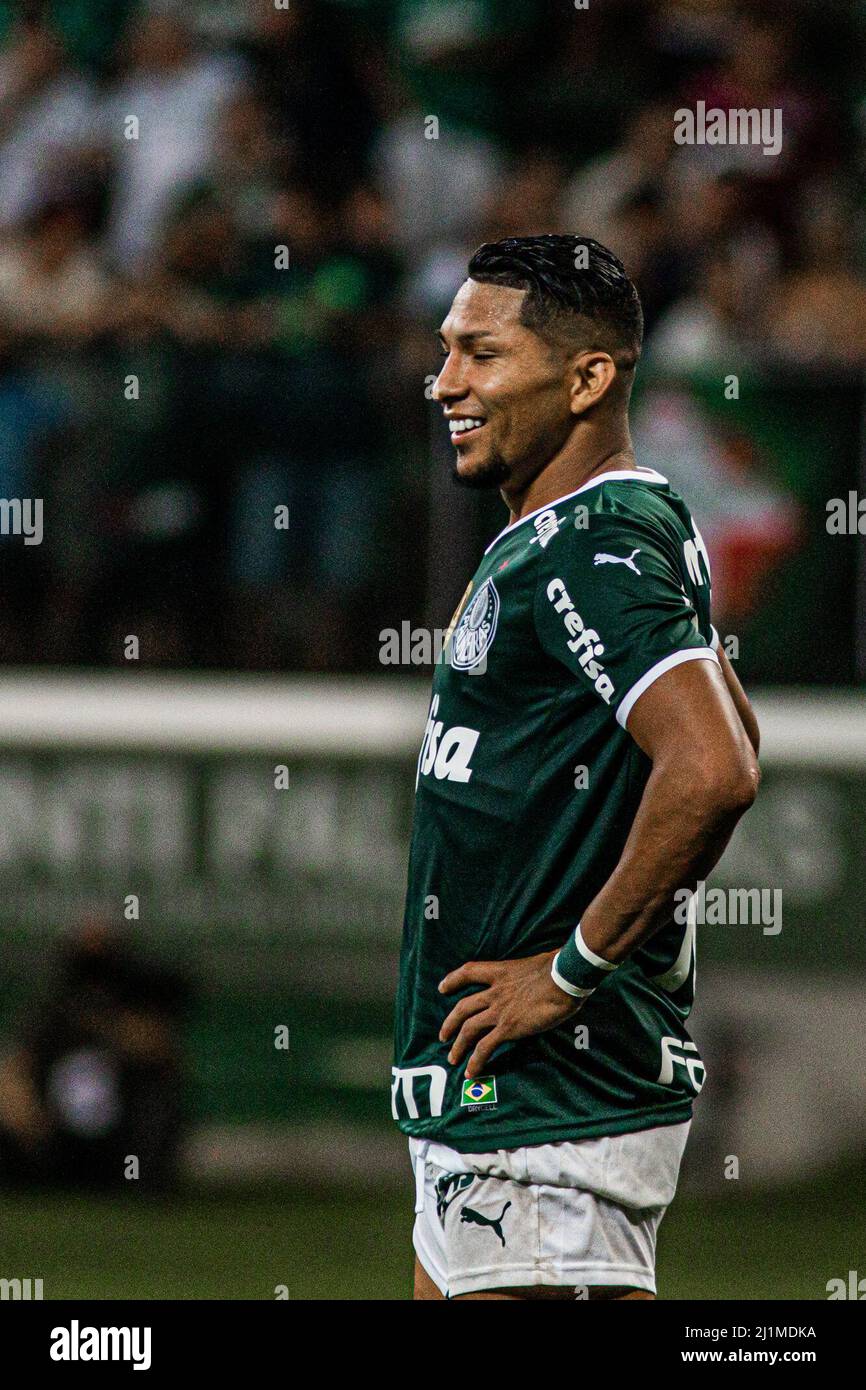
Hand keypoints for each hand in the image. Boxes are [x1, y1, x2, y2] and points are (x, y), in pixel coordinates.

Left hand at [438, 951, 582, 1078]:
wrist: (564, 978)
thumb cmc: (559, 967)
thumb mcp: (538, 963)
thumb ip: (533, 970)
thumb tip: (545, 971)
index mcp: (500, 972)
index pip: (468, 972)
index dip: (453, 980)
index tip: (442, 987)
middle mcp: (495, 992)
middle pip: (463, 1008)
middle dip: (450, 1023)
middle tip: (443, 1036)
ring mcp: (499, 1010)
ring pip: (468, 1029)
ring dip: (458, 1046)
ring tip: (452, 1059)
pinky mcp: (508, 1028)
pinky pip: (485, 1047)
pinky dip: (476, 1061)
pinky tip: (471, 1072)